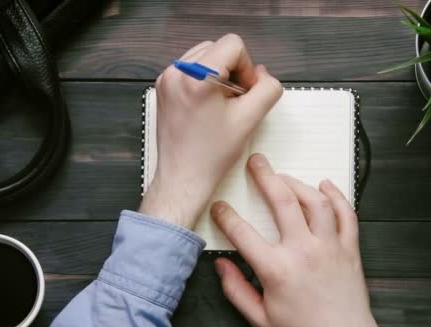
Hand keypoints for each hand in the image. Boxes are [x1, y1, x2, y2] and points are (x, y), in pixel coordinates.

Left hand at [139, 34, 282, 227]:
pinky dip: (204, 82)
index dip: (247, 68)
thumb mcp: (250, 119)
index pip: (233, 45)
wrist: (183, 177)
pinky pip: (190, 70)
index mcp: (196, 77)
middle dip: (232, 70)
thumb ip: (267, 89)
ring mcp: (166, 79)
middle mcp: (177, 72)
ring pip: (204, 57)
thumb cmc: (212, 154)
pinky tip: (208, 107)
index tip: (244, 95)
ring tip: (220, 105)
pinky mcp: (163, 88)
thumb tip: (262, 73)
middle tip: (234, 102)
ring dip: (219, 75)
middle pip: (218, 48)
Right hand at [211, 154, 384, 326]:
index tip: (220, 208)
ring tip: (284, 176)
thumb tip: (222, 265)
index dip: (225, 215)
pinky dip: (336, 196)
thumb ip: (236, 289)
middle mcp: (304, 251)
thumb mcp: (260, 318)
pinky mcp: (349, 249)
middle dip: (265, 176)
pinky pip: (346, 214)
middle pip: (283, 201)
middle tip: (256, 163)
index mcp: (277, 269)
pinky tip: (325, 186)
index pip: (242, 232)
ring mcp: (329, 247)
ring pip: (315, 201)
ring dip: (298, 183)